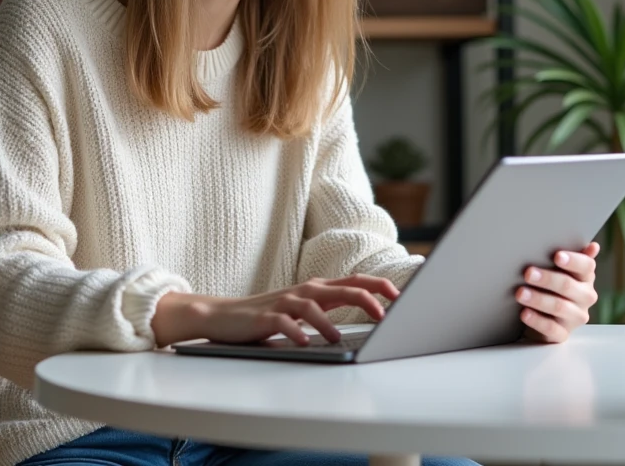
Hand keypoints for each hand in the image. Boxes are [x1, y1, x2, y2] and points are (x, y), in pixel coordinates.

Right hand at [151, 274, 399, 347]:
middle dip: (367, 298)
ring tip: (340, 338)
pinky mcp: (266, 318)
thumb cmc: (268, 316)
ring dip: (329, 322)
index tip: (401, 297)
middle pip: (342, 288)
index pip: (355, 282)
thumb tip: (365, 320)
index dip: (379, 287)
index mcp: (317, 290)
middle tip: (387, 313)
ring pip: (313, 305)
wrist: (223, 315)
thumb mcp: (304, 311)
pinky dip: (296, 332)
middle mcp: (304, 291)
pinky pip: (284, 323)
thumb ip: (329, 311)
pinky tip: (305, 342)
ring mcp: (285, 303)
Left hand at [516, 242, 599, 343]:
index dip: (573, 261)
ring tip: (520, 292)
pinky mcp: (562, 334)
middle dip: (547, 279)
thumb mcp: (558, 270)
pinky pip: (551, 328)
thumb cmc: (550, 286)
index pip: (586, 266)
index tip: (556, 256)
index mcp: (585, 278)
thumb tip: (593, 246)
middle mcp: (585, 297)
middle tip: (528, 273)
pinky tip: (524, 313)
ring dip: (538, 299)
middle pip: (568, 286)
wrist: (542, 316)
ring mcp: (575, 317)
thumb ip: (571, 257)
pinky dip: (537, 320)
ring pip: (559, 307)